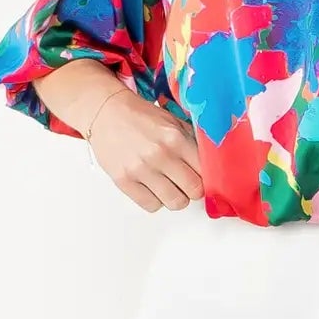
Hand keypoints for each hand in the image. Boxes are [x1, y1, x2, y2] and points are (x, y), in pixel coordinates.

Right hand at [86, 88, 203, 212]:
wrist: (106, 112)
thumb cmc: (141, 117)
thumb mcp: (172, 121)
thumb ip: (191, 142)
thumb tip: (212, 163)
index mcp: (175, 138)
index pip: (206, 170)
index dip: (208, 175)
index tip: (203, 175)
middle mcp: (159, 155)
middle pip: (194, 190)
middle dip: (194, 188)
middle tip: (188, 181)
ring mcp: (140, 170)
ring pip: (175, 202)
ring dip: (177, 197)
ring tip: (170, 186)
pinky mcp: (124, 181)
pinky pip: (152, 206)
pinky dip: (156, 201)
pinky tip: (153, 188)